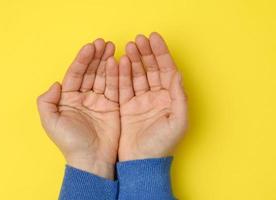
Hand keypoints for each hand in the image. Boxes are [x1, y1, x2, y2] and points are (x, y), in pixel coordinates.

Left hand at [37, 39, 119, 178]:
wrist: (91, 159)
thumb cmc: (70, 142)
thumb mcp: (50, 122)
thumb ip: (47, 101)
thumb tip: (55, 84)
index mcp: (68, 99)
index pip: (76, 73)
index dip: (82, 59)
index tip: (90, 47)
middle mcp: (84, 97)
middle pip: (90, 71)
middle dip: (96, 56)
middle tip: (104, 42)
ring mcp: (99, 101)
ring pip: (103, 76)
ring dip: (107, 61)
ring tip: (113, 47)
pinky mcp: (113, 106)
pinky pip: (115, 87)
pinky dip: (117, 75)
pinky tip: (119, 63)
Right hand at [118, 32, 187, 160]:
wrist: (141, 162)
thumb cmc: (162, 145)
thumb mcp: (178, 121)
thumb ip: (179, 96)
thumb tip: (177, 74)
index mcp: (170, 99)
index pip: (167, 70)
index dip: (161, 53)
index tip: (154, 38)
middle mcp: (156, 97)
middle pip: (152, 69)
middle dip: (146, 53)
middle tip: (139, 39)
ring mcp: (141, 101)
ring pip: (137, 75)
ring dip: (133, 60)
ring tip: (129, 47)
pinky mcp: (127, 106)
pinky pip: (124, 86)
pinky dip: (122, 74)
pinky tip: (119, 62)